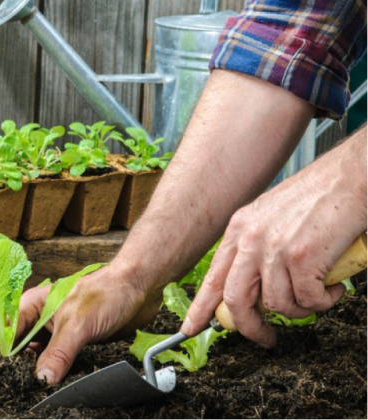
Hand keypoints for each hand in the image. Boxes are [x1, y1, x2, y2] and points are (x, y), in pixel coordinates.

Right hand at [0, 264, 161, 383]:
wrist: (139, 288)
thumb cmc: (107, 292)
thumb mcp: (78, 324)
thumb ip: (58, 353)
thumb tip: (41, 380)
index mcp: (32, 305)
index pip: (3, 330)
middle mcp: (41, 320)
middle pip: (17, 347)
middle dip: (11, 366)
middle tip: (8, 386)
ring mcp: (56, 333)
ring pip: (36, 357)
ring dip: (33, 372)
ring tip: (26, 391)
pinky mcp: (73, 344)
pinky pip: (56, 363)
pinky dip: (52, 374)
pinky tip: (52, 386)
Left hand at [181, 152, 367, 346]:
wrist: (350, 178)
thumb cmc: (319, 198)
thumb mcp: (270, 218)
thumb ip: (256, 250)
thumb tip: (254, 290)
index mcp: (239, 229)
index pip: (213, 277)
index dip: (201, 308)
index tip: (191, 328)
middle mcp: (250, 239)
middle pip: (236, 300)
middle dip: (250, 327)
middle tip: (266, 338)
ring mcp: (274, 248)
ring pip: (277, 305)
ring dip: (300, 310)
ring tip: (317, 296)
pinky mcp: (302, 257)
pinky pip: (308, 301)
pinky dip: (324, 301)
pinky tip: (333, 287)